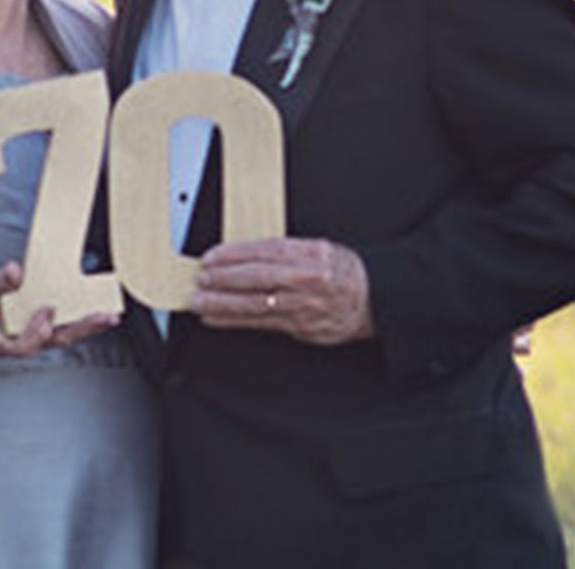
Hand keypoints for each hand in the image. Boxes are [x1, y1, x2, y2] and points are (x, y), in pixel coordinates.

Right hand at [0, 262, 121, 358]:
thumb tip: (15, 271)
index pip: (20, 347)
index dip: (35, 333)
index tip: (46, 312)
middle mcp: (20, 342)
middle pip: (53, 342)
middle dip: (80, 330)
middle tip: (103, 318)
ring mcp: (33, 335)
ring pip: (63, 336)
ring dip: (87, 326)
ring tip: (110, 316)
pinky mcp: (41, 326)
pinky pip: (64, 325)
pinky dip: (81, 318)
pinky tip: (99, 310)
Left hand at [190, 237, 373, 345]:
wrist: (374, 300)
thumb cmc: (343, 272)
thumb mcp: (320, 248)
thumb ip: (287, 251)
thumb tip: (246, 254)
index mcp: (311, 253)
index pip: (266, 250)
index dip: (235, 254)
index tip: (212, 256)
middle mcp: (307, 279)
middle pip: (258, 277)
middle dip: (224, 278)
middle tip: (201, 278)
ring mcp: (303, 305)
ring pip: (256, 303)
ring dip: (222, 303)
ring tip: (199, 301)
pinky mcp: (300, 327)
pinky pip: (261, 324)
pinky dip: (234, 321)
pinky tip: (215, 319)